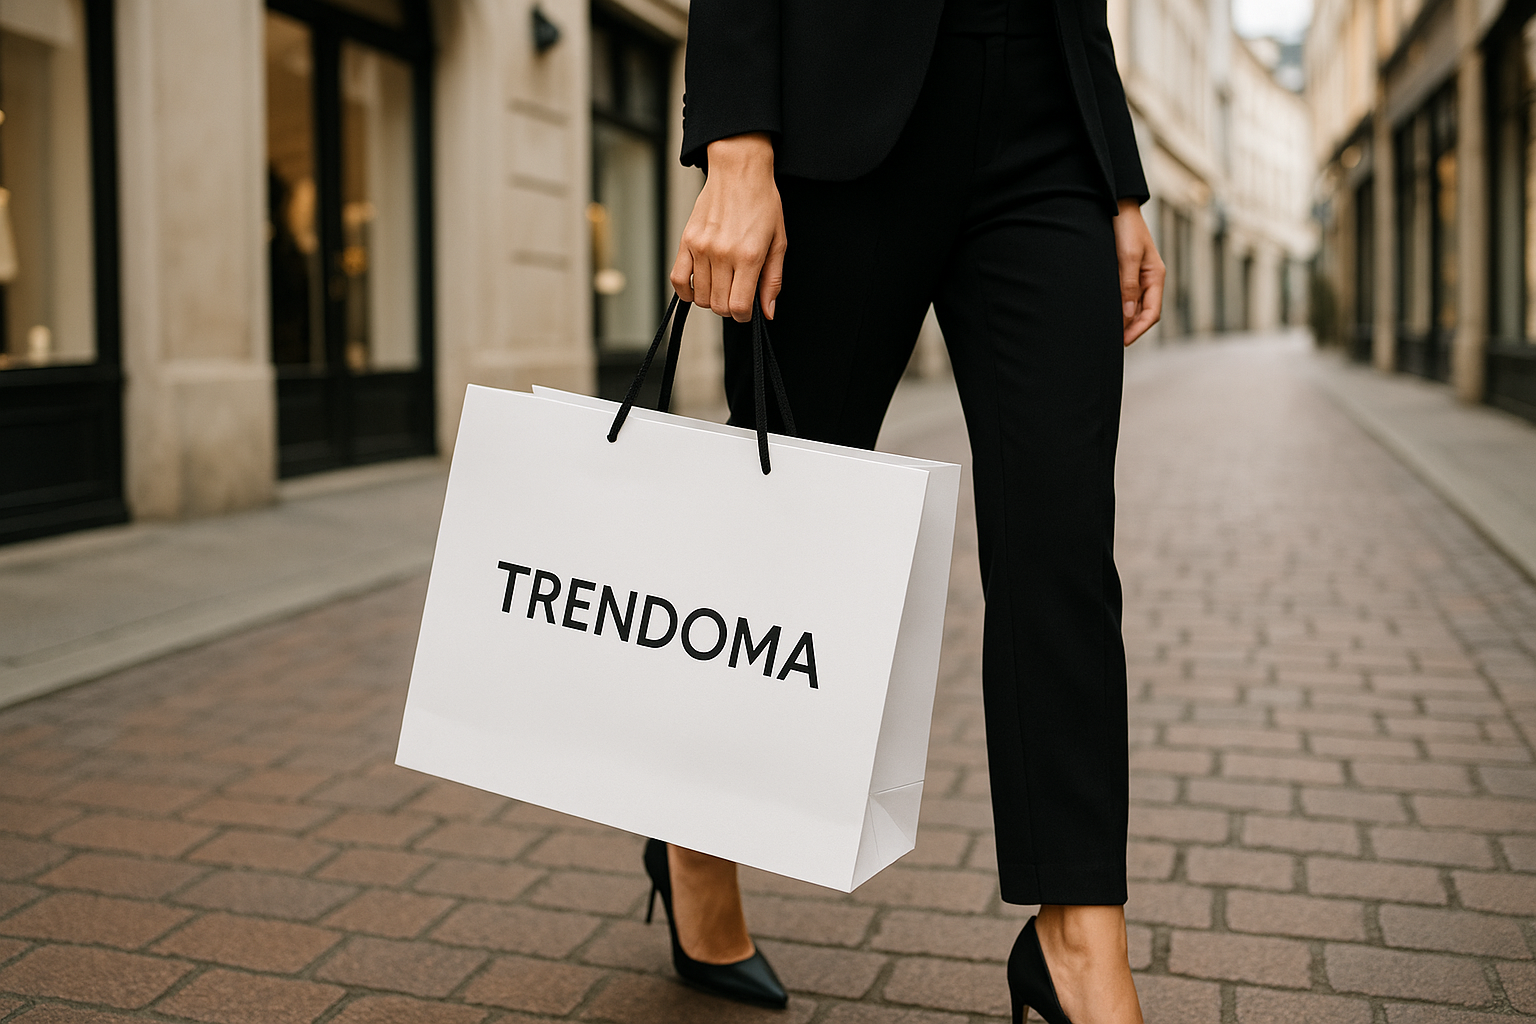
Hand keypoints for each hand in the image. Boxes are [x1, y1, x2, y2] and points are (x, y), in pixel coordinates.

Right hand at [671, 133, 786, 321]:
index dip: (744, 316)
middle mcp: (723, 254)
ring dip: (711, 298)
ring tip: (722, 284)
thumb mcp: (779, 242)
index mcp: (749, 256)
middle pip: (718, 305)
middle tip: (737, 294)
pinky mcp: (687, 240)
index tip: (748, 310)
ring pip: (700, 296)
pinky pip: (678, 279)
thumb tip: (768, 313)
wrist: (739, 171)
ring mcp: (701, 247)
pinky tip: (697, 288)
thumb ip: (772, 281)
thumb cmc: (763, 204)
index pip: (739, 307)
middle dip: (729, 308)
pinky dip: (686, 292)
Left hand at [1114, 199, 1163, 345]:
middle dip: (1130, 328)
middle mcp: (1149, 279)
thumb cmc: (1126, 228)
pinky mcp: (1126, 272)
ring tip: (1107, 332)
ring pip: (1133, 306)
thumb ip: (1128, 285)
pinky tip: (1106, 313)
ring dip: (1123, 320)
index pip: (1152, 312)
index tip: (1123, 342)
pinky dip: (1118, 307)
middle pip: (1143, 313)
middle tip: (1111, 342)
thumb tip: (1127, 315)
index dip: (1138, 329)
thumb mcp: (1128, 257)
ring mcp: (1138, 276)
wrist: (1117, 207)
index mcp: (1155, 276)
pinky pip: (1125, 296)